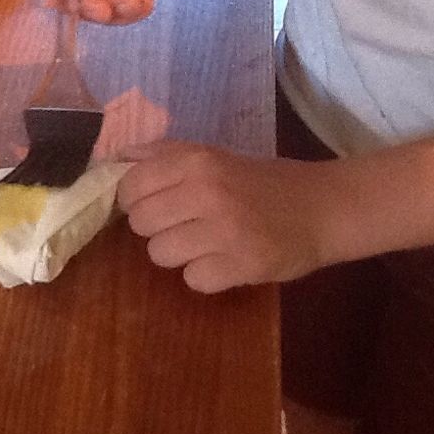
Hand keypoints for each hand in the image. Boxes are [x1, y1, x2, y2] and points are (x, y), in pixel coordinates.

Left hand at [117, 140, 339, 292]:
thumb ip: (160, 154)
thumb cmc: (260, 180)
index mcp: (196, 161)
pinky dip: (206, 275)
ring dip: (178, 253)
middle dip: (156, 227)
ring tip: (206, 242)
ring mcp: (225, 231)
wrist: (324, 207)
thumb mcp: (211, 155)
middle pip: (140, 223)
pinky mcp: (242, 266)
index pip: (130, 187)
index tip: (153, 202)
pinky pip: (193, 279)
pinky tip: (226, 260)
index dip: (134, 199)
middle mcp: (206, 192)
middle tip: (184, 223)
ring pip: (160, 254)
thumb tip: (110, 160)